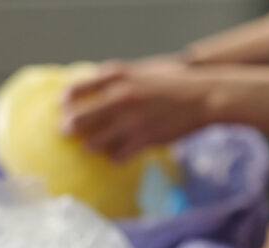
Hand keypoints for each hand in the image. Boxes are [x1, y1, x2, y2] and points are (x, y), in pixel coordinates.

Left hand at [60, 60, 213, 160]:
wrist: (204, 96)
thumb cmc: (176, 81)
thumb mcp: (142, 69)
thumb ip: (118, 77)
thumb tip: (97, 86)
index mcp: (116, 76)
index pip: (75, 89)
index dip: (66, 101)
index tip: (64, 107)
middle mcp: (119, 97)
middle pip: (78, 119)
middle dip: (69, 128)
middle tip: (68, 133)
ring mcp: (131, 121)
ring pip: (95, 142)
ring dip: (91, 146)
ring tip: (92, 147)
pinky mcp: (145, 139)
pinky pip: (118, 156)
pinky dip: (114, 157)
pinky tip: (116, 155)